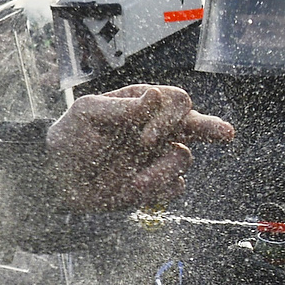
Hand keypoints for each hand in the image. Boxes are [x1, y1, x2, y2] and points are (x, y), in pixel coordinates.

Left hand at [44, 84, 233, 211]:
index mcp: (141, 106)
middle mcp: (155, 129)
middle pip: (195, 123)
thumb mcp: (87, 114)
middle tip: (225, 134)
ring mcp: (156, 157)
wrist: (58, 182)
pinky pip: (175, 187)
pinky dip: (160, 189)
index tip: (146, 138)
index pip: (175, 101)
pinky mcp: (154, 185)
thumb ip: (122, 107)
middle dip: (210, 128)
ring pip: (184, 159)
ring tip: (135, 181)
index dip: (168, 118)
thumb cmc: (69, 140)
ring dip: (162, 172)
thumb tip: (154, 95)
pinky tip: (138, 188)